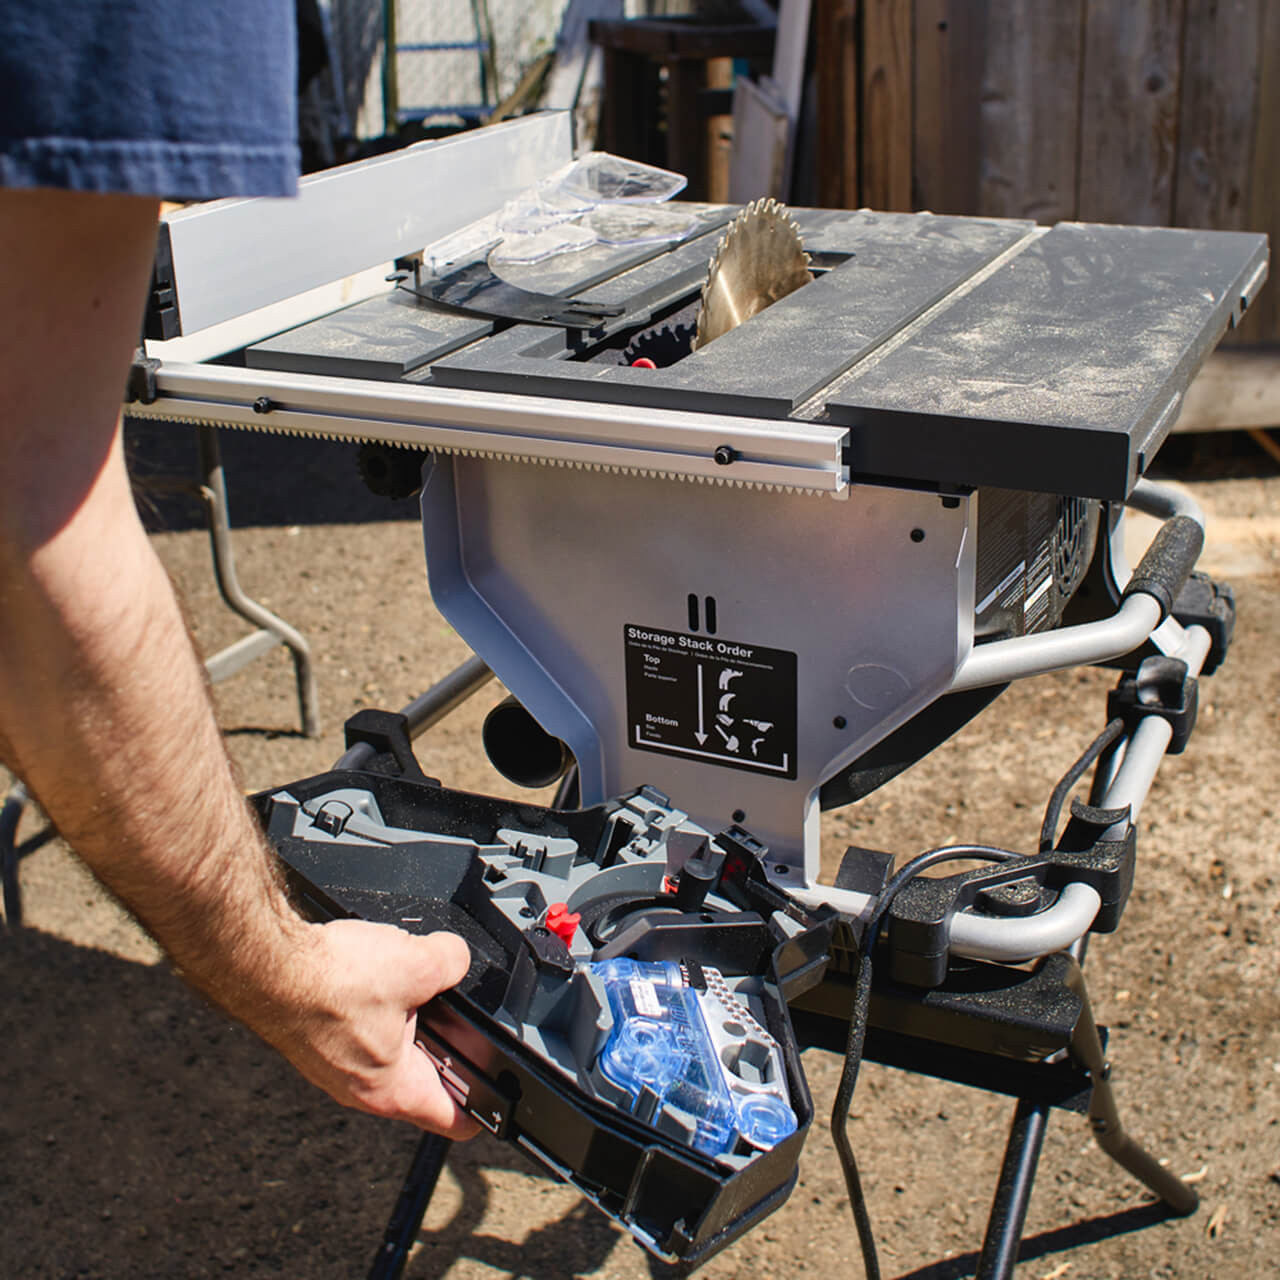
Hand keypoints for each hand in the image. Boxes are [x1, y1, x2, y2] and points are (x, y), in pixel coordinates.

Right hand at [259, 919, 479, 1137]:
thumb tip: (457, 957)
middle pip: (424, 1074)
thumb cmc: (326, 982)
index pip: (455, 1119)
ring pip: (391, 1045)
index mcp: (393, 1090)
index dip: (485, 1106)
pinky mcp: (318, 1038)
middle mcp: (361, 1088)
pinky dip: (374, 999)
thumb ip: (453, 962)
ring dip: (406, 1013)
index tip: (499, 1093)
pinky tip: (373, 970)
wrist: (265, 964)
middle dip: (445, 1039)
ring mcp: (335, 1065)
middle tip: (458, 1009)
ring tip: (412, 978)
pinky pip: (362, 1024)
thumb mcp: (419, 963)